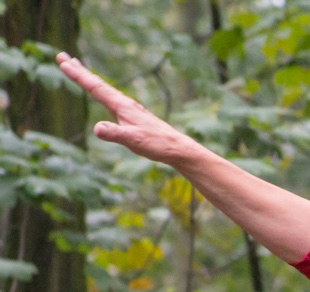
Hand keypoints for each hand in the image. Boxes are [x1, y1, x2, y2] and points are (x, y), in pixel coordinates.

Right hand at [55, 53, 202, 166]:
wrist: (178, 149)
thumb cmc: (157, 145)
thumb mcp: (133, 141)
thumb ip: (115, 134)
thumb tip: (97, 129)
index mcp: (122, 106)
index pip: (95, 87)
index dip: (78, 75)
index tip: (62, 62)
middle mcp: (125, 103)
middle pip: (98, 83)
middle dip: (79, 70)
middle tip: (62, 56)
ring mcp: (130, 109)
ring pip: (105, 89)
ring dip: (89, 78)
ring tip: (78, 68)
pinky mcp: (134, 115)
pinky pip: (112, 98)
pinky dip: (102, 91)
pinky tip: (103, 94)